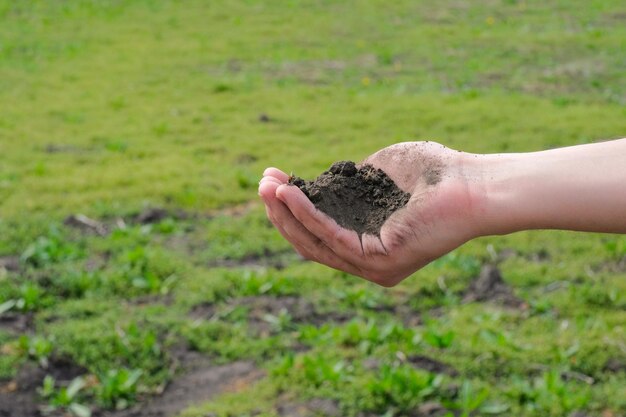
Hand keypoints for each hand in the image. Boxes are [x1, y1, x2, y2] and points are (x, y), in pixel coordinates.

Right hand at [258, 141, 486, 286]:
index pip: (319, 233)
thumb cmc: (433, 174)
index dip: (291, 208)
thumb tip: (317, 184)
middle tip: (261, 182)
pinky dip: (306, 214)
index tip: (274, 180)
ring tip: (266, 185)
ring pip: (314, 243)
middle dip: (280, 212)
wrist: (473, 183)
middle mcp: (368, 260)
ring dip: (285, 214)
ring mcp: (373, 265)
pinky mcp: (379, 259)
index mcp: (368, 242)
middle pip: (309, 241)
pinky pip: (331, 236)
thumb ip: (345, 185)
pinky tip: (288, 192)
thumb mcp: (375, 177)